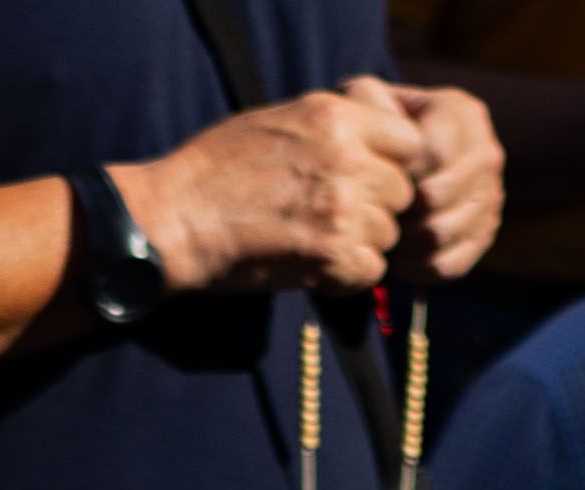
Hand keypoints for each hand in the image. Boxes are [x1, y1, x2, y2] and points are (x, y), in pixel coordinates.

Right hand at [110, 85, 431, 296]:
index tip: (367, 180)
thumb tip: (375, 141)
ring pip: (387, 235)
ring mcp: (343, 208)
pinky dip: (346, 277)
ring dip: (360, 244)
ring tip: (314, 241)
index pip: (410, 143)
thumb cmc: (214, 170)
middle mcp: (348, 157)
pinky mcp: (332, 255)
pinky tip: (312, 266)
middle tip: (332, 218)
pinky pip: (370, 271)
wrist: (174, 220)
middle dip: (376, 208)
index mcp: (336, 117)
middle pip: (402, 193)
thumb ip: (335, 128)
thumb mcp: (279, 121)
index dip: (394, 165)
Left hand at [375, 77, 504, 284]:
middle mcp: (487, 153)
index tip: (375, 174)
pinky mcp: (484, 235)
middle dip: (397, 207)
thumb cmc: (375, 129)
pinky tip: (399, 252)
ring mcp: (491, 196)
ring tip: (383, 228)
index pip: (435, 152)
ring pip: (441, 233)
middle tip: (374, 209)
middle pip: (437, 197)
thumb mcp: (366, 100)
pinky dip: (416, 266)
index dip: (398, 171)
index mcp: (464, 114)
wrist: (395, 161)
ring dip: (402, 239)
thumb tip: (382, 129)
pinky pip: (448, 265)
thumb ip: (366, 100)